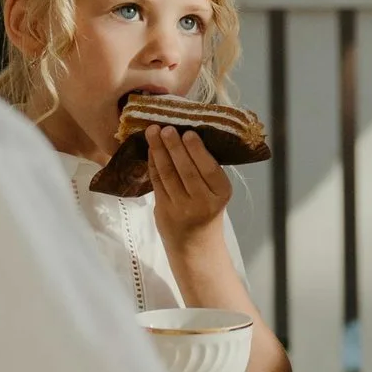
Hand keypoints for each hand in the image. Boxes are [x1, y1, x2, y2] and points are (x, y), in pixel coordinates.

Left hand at [149, 126, 233, 248]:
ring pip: (168, 174)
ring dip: (159, 151)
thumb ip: (206, 171)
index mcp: (221, 193)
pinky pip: (157, 182)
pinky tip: (151, 149)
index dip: (197, 150)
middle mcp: (203, 202)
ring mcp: (181, 208)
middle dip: (174, 146)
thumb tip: (187, 134)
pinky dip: (153, 163)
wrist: (196, 244)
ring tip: (153, 132)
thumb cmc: (208, 209)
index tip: (188, 132)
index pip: (209, 169)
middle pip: (186, 170)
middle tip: (166, 127)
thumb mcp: (216, 192)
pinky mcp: (163, 211)